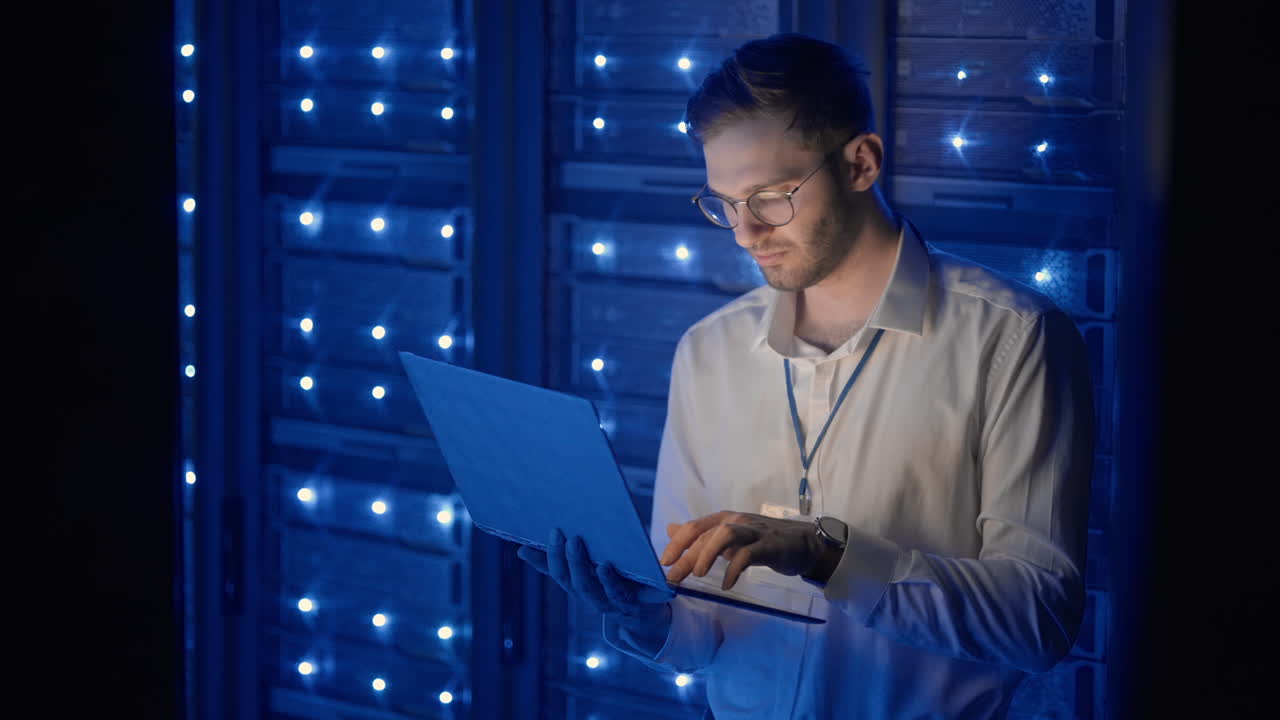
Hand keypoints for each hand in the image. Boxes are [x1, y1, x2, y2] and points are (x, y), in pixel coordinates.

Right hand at [517, 528, 673, 636]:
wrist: (651, 613)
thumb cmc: (616, 584)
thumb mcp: (590, 571)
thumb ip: (562, 562)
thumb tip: (522, 550)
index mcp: (583, 589)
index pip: (559, 576)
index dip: (545, 560)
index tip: (528, 542)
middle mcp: (596, 600)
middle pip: (575, 583)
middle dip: (564, 559)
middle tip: (558, 533)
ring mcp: (616, 604)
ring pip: (593, 591)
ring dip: (582, 568)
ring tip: (576, 544)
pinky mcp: (639, 603)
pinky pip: (622, 595)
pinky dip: (611, 582)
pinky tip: (606, 566)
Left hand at [660, 511, 828, 590]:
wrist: (801, 543)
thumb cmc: (761, 540)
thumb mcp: (728, 536)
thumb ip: (700, 535)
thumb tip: (670, 529)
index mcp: (724, 519)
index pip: (694, 527)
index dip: (677, 544)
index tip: (664, 562)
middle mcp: (736, 521)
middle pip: (706, 533)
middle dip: (687, 556)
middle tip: (674, 577)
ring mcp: (753, 532)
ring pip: (725, 534)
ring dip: (708, 554)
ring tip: (699, 574)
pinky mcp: (769, 545)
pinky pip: (748, 555)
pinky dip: (734, 569)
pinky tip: (727, 584)